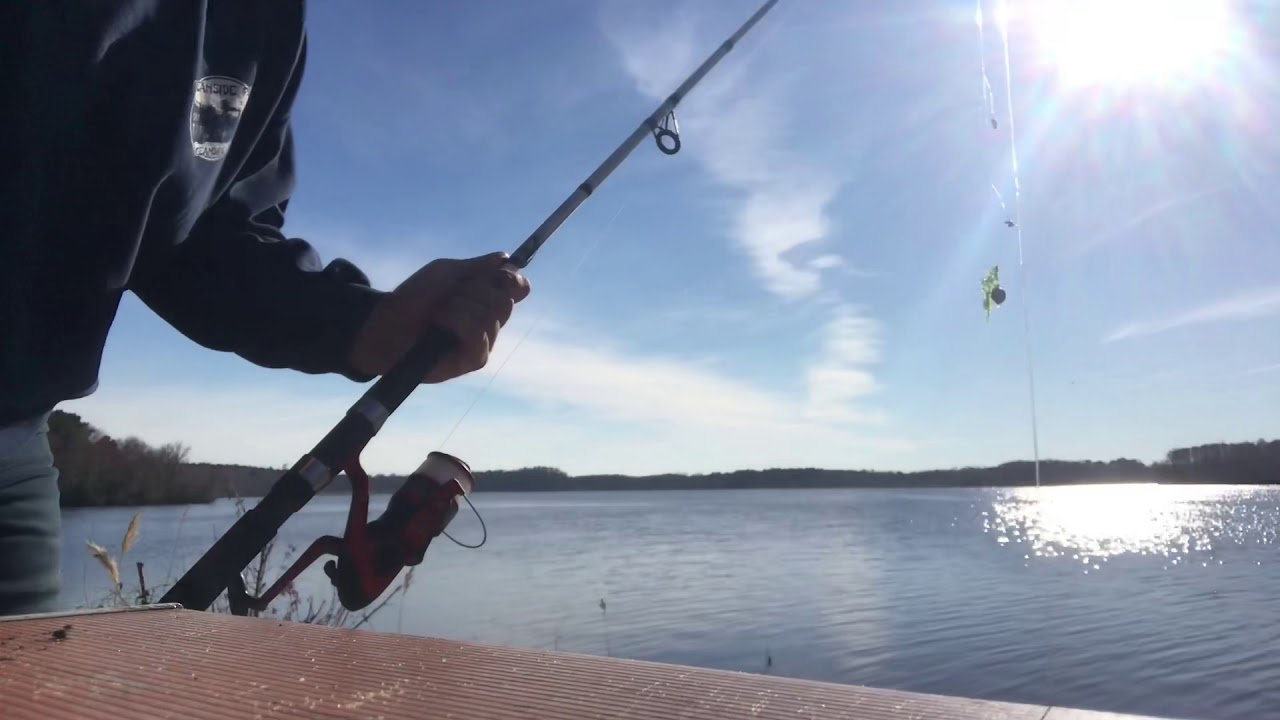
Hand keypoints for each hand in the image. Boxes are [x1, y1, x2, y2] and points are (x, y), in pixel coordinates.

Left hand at [347, 251, 530, 383]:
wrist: (386, 324)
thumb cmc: (414, 298)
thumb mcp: (444, 272)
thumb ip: (477, 267)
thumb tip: (508, 259)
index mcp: (487, 297)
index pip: (519, 287)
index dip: (512, 279)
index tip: (496, 274)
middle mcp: (491, 320)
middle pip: (506, 300)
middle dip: (475, 291)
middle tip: (450, 296)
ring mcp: (484, 341)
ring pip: (491, 315)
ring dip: (460, 307)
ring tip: (439, 314)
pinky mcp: (475, 360)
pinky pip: (479, 335)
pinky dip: (458, 323)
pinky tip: (441, 326)